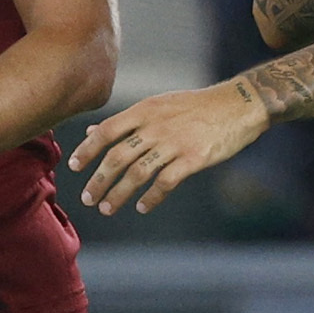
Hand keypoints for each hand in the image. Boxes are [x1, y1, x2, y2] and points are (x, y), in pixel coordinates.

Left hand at [68, 82, 269, 215]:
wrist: (239, 104)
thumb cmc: (196, 106)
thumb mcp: (159, 105)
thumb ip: (127, 121)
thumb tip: (93, 131)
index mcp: (145, 110)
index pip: (107, 130)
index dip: (87, 149)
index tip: (74, 166)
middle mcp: (156, 126)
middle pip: (117, 156)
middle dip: (99, 180)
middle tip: (87, 198)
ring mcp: (175, 142)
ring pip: (137, 173)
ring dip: (119, 194)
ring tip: (107, 208)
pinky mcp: (194, 158)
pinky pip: (165, 182)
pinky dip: (151, 197)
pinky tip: (143, 206)